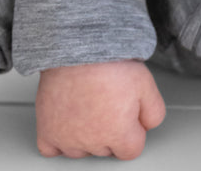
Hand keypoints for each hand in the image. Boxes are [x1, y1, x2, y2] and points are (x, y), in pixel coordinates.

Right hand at [35, 59, 166, 159]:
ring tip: (90, 105)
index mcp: (118, 133)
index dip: (134, 131)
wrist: (79, 50)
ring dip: (87, 135)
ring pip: (81, 150)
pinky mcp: (46, 131)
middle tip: (110, 102)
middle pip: (106, 150)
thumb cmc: (110, 64)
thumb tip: (148, 125)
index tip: (131, 117)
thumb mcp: (147, 85)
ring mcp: (66, 139)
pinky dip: (59, 140)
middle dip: (112, 131)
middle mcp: (91, 142)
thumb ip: (154, 112)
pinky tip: (69, 122)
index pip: (131, 150)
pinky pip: (51, 149)